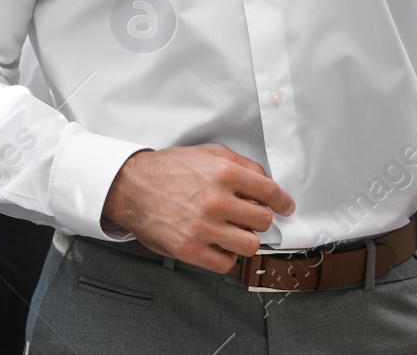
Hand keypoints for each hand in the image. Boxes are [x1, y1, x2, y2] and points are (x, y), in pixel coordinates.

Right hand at [101, 144, 295, 272]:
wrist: (132, 187)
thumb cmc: (169, 170)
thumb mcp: (209, 154)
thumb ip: (241, 165)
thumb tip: (266, 183)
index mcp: (223, 173)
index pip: (269, 192)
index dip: (282, 202)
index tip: (285, 207)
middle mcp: (215, 200)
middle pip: (263, 221)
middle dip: (259, 219)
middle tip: (249, 217)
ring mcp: (202, 227)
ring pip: (249, 245)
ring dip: (244, 239)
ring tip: (233, 231)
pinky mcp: (189, 249)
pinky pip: (226, 263)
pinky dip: (227, 256)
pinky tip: (218, 244)